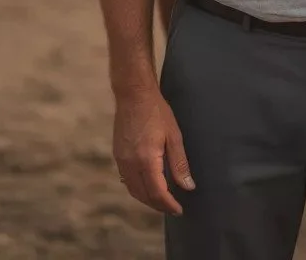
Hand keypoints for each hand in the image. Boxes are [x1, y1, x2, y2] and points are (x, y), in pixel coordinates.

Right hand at [113, 87, 194, 214]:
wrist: (133, 95)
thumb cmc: (156, 112)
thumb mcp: (174, 135)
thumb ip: (180, 163)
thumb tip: (188, 186)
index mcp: (146, 160)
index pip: (157, 192)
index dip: (169, 205)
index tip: (179, 210)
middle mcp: (130, 164)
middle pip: (144, 195)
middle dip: (158, 205)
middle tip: (172, 208)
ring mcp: (121, 160)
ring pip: (133, 190)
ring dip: (147, 199)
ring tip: (162, 200)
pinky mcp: (117, 155)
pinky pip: (127, 180)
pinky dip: (138, 188)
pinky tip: (147, 185)